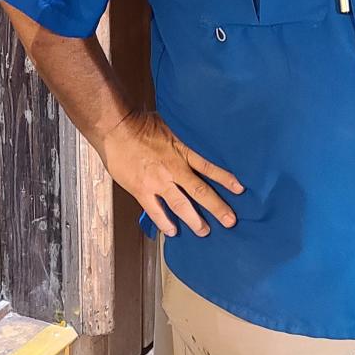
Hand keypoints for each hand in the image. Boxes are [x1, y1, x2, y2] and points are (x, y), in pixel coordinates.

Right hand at [99, 109, 244, 236]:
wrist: (115, 129)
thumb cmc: (140, 123)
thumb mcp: (169, 126)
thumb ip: (180, 141)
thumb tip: (190, 141)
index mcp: (181, 152)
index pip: (208, 168)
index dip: (225, 179)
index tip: (240, 189)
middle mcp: (173, 169)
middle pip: (200, 192)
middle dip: (217, 208)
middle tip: (230, 221)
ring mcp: (157, 182)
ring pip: (180, 205)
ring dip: (194, 220)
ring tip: (204, 231)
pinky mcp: (141, 190)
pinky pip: (155, 211)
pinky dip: (164, 222)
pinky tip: (172, 231)